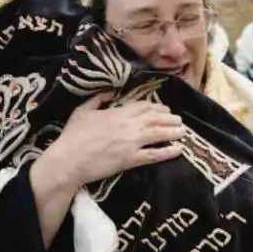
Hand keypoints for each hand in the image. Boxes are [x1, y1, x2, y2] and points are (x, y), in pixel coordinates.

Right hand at [44, 97, 184, 188]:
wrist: (69, 160)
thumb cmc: (73, 135)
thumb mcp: (83, 111)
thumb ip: (98, 99)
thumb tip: (110, 91)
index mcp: (118, 113)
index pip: (144, 107)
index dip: (157, 108)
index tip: (165, 110)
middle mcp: (129, 126)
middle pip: (155, 119)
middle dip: (170, 119)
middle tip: (179, 121)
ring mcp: (132, 143)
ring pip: (159, 134)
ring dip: (173, 132)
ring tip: (183, 132)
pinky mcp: (131, 159)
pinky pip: (154, 154)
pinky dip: (168, 151)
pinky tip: (178, 149)